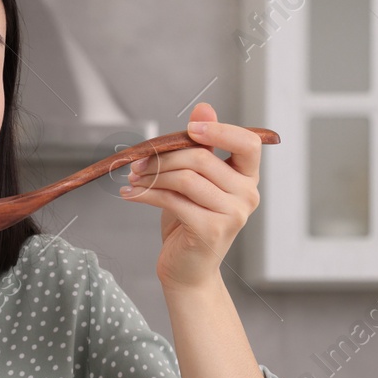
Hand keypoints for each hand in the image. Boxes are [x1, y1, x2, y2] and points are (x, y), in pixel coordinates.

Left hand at [119, 102, 261, 289]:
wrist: (187, 270)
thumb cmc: (189, 223)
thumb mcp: (195, 181)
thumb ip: (202, 147)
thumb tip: (203, 107)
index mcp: (247, 178)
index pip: (247, 143)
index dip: (220, 129)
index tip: (189, 128)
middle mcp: (248, 195)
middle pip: (202, 158)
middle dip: (163, 157)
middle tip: (137, 163)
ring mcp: (233, 214)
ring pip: (185, 178)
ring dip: (152, 175)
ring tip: (133, 179)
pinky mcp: (211, 230)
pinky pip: (172, 200)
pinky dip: (145, 194)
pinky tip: (130, 194)